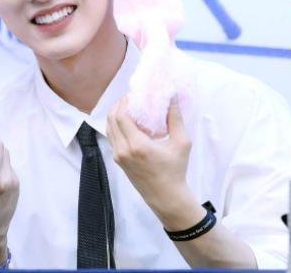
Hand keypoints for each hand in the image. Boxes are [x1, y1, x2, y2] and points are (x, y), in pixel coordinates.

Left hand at [107, 97, 203, 230]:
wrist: (166, 197)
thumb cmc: (175, 170)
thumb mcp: (181, 143)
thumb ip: (176, 119)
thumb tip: (173, 98)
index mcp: (137, 145)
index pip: (121, 116)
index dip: (124, 102)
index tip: (133, 94)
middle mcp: (123, 150)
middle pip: (111, 120)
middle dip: (118, 105)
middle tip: (130, 98)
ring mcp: (118, 156)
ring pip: (109, 128)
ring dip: (116, 115)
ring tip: (128, 107)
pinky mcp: (118, 161)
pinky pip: (112, 138)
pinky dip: (116, 126)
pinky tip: (129, 122)